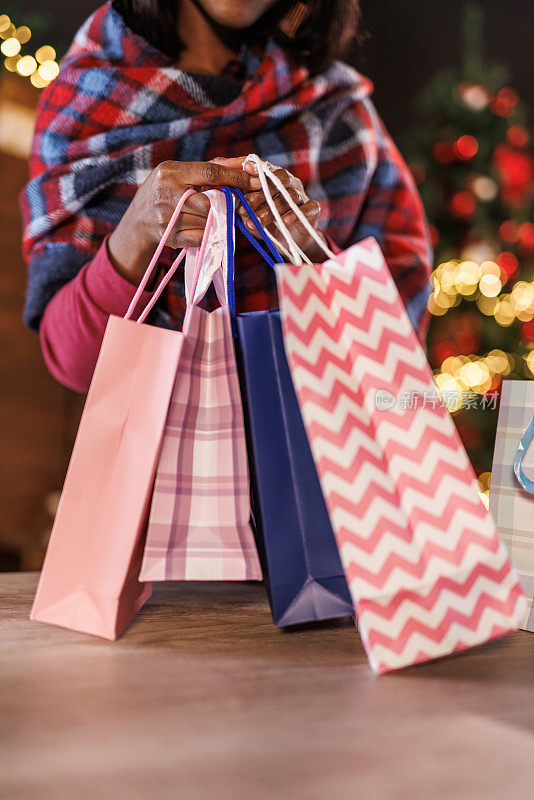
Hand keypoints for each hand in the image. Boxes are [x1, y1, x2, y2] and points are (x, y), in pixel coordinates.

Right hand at [107, 160, 259, 285]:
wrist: (138, 222)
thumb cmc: (166, 193)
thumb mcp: (182, 174)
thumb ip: (213, 168)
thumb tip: (246, 161)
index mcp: (171, 171)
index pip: (211, 172)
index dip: (236, 177)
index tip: (256, 180)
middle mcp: (166, 192)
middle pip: (210, 201)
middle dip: (223, 204)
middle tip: (228, 205)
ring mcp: (167, 216)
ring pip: (207, 220)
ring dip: (214, 220)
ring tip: (208, 216)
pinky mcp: (170, 236)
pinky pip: (200, 236)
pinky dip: (205, 233)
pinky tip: (199, 227)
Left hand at [214, 157, 324, 260]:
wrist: (289, 242)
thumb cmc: (266, 223)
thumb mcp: (250, 213)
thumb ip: (241, 205)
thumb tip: (229, 200)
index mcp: (273, 178)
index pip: (265, 168)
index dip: (256, 168)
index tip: (246, 170)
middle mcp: (289, 183)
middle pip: (278, 179)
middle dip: (260, 194)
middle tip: (245, 208)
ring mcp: (302, 195)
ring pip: (289, 196)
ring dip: (272, 209)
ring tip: (258, 222)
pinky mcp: (312, 209)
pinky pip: (308, 207)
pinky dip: (296, 214)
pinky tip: (285, 222)